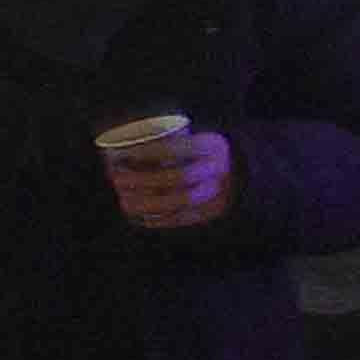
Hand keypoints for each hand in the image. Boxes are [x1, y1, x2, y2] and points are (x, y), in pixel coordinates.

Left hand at [104, 120, 233, 233]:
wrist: (242, 174)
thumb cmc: (203, 154)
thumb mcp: (195, 140)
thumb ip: (168, 146)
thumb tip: (119, 152)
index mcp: (214, 146)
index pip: (178, 149)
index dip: (148, 153)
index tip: (123, 155)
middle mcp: (219, 170)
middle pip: (177, 177)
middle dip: (142, 180)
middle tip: (117, 179)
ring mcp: (219, 193)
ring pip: (177, 202)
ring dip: (144, 202)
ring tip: (123, 198)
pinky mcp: (212, 213)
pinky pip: (180, 219)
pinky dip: (154, 218)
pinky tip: (137, 214)